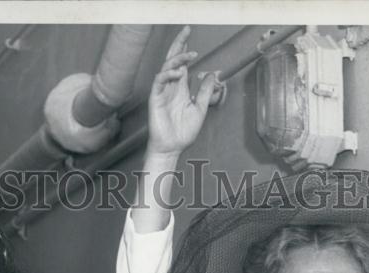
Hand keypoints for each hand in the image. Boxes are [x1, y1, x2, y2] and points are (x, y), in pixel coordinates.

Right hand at [146, 26, 221, 157]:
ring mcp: (162, 91)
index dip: (185, 49)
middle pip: (173, 60)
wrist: (172, 147)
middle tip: (186, 30)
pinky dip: (168, 75)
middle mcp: (171, 87)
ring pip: (166, 68)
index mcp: (181, 88)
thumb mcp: (201, 109)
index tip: (190, 35)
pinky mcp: (155, 98)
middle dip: (179, 44)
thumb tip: (213, 75)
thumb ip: (206, 92)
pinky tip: (178, 73)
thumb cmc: (183, 132)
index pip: (182, 64)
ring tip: (189, 55)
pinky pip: (159, 81)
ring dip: (178, 59)